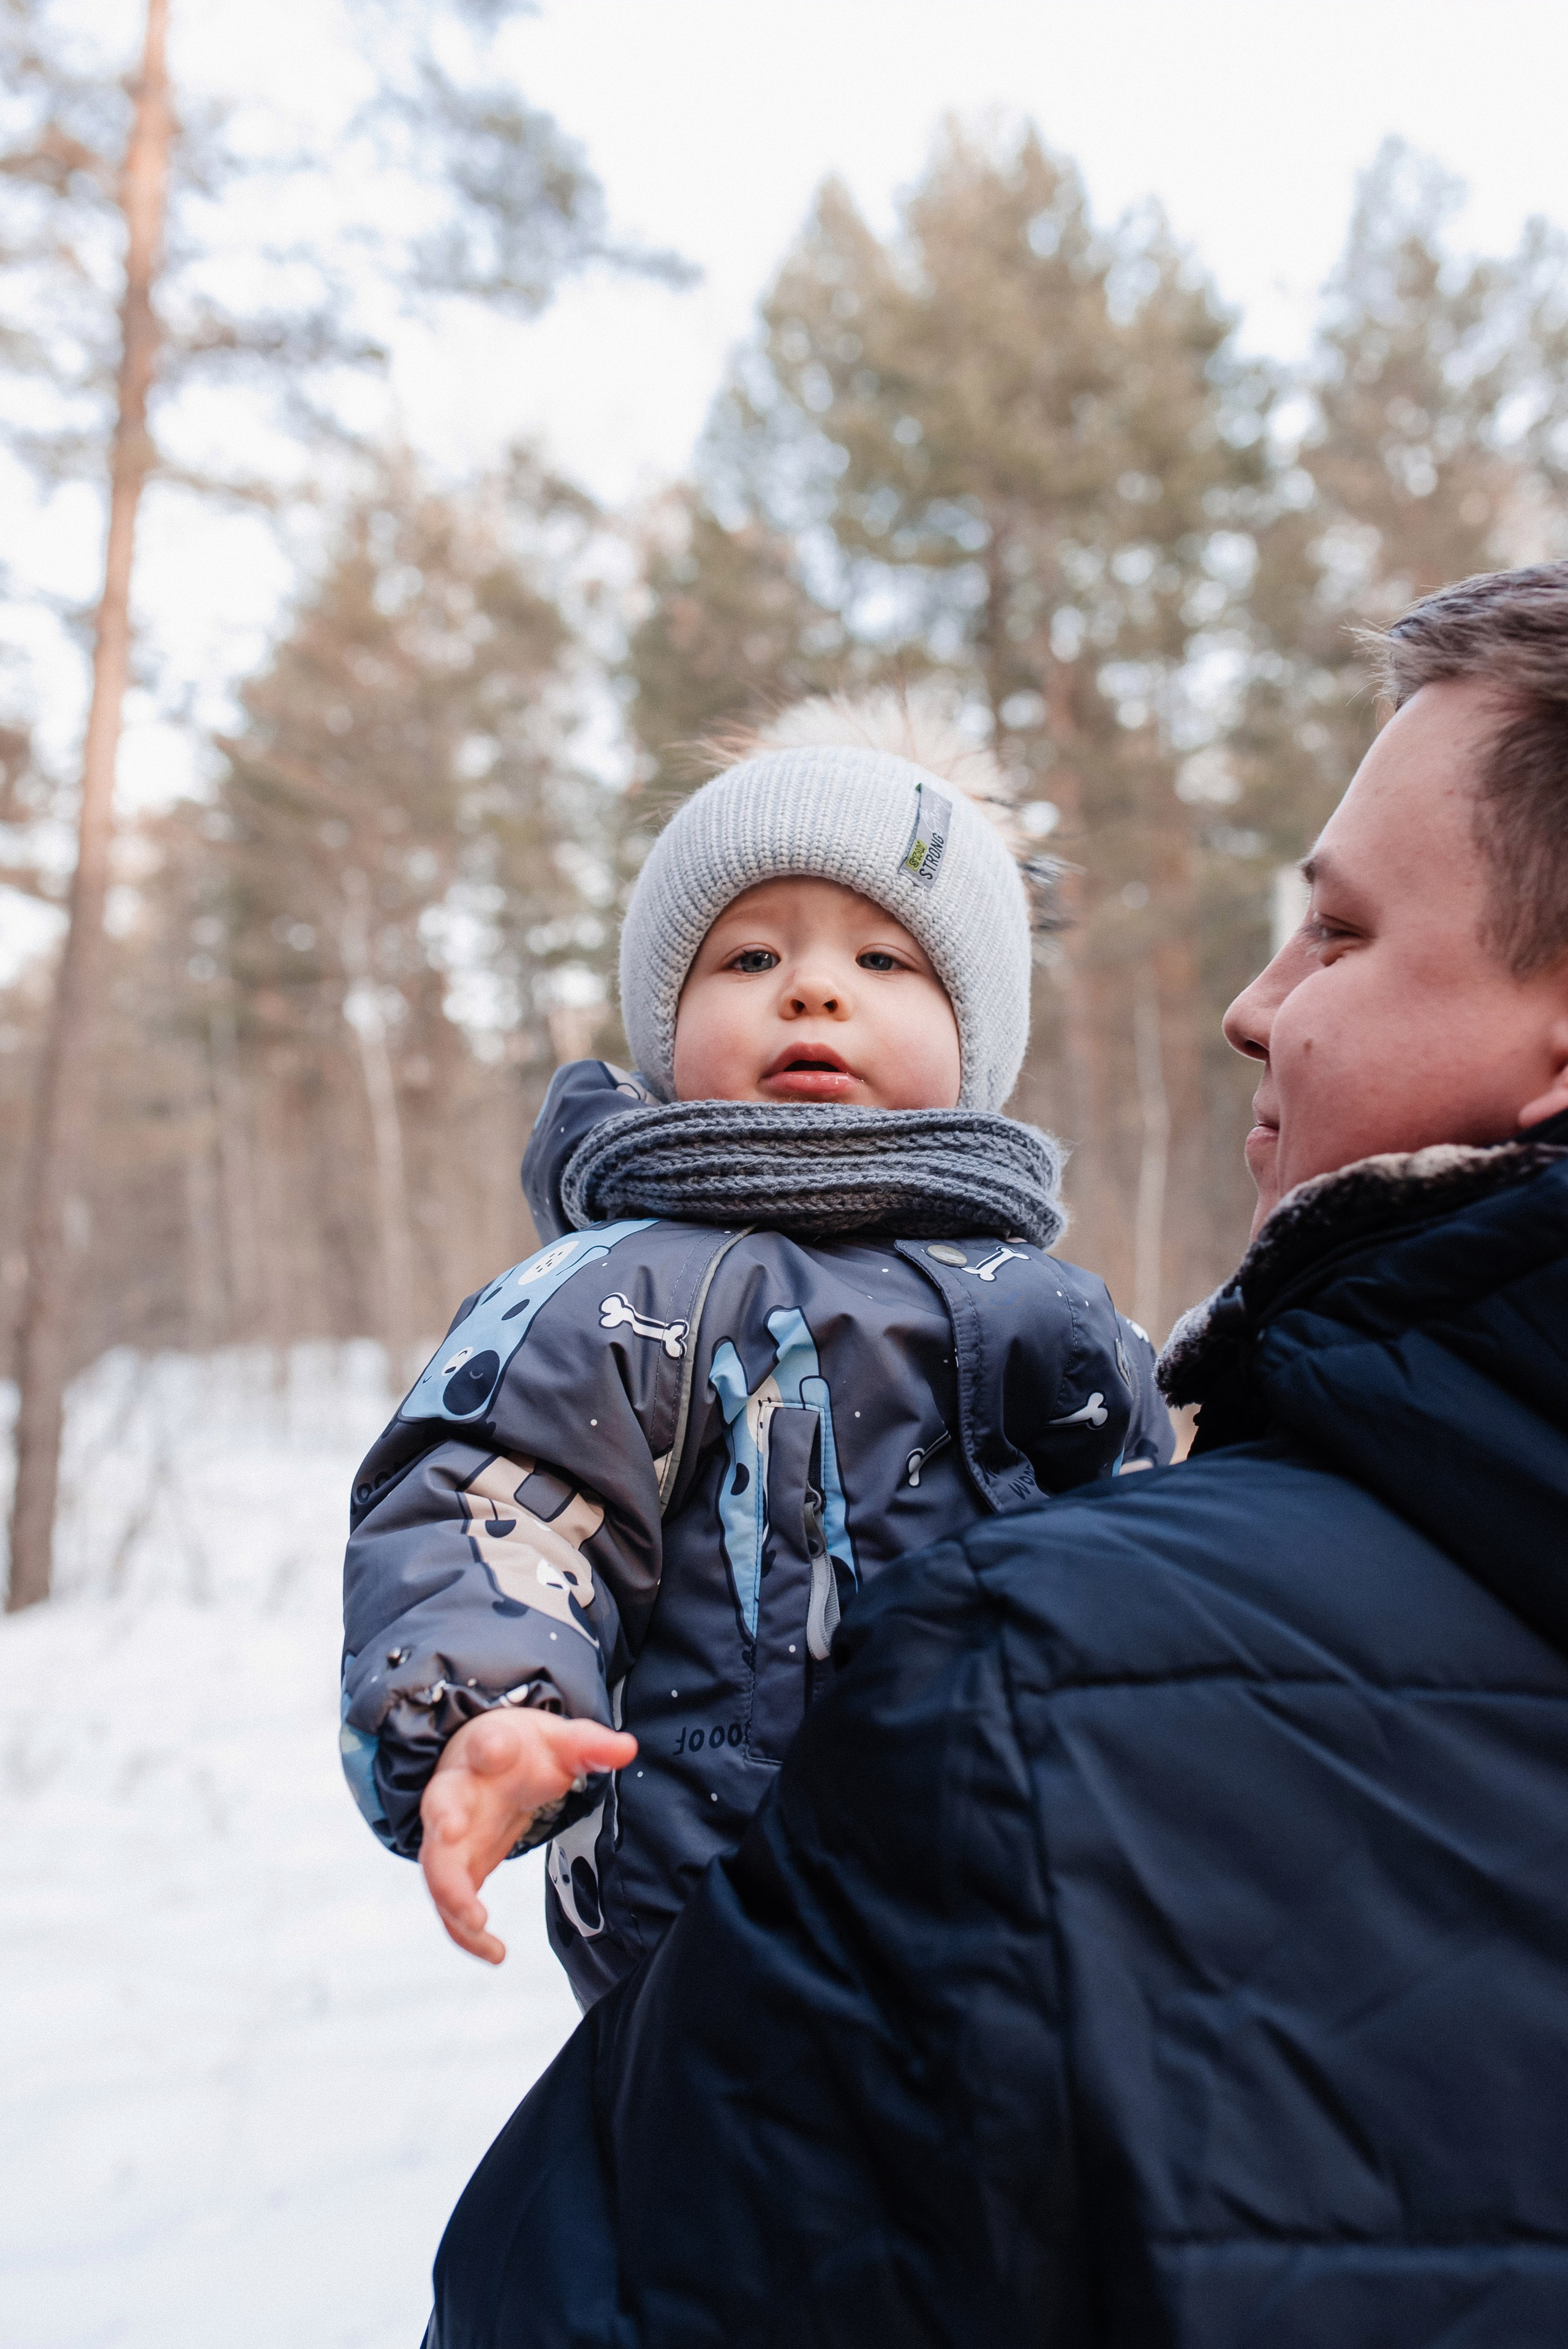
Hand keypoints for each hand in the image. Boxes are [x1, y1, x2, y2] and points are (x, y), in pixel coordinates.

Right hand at [419, 1708, 636, 1963]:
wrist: (489, 1762)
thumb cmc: (525, 1753)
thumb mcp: (560, 1743)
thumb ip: (590, 1747)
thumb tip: (628, 1749)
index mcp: (489, 1748)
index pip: (487, 1742)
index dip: (491, 1746)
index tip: (496, 1749)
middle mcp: (459, 1790)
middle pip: (442, 1805)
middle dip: (445, 1821)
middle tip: (452, 1832)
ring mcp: (449, 1832)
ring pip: (437, 1864)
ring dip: (451, 1892)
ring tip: (477, 1922)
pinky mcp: (455, 1868)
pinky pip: (450, 1904)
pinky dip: (465, 1933)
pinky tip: (496, 1954)